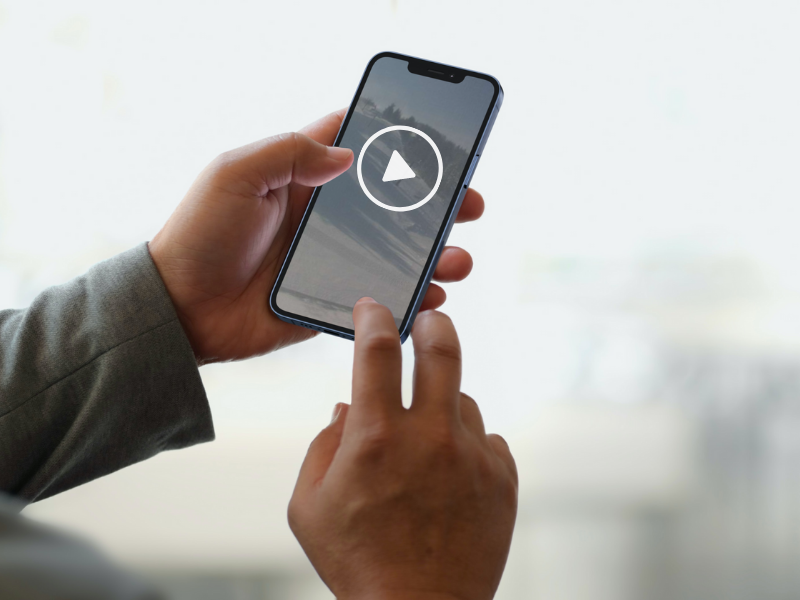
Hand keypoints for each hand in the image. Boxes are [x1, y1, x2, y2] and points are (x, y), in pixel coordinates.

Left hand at [148, 109, 484, 362]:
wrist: (182, 310)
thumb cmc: (200, 235)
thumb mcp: (234, 175)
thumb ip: (288, 153)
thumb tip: (347, 155)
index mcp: (301, 177)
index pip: (357, 147)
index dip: (396, 140)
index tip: (437, 143)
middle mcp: (323, 216)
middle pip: (393, 203)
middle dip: (436, 202)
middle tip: (469, 204)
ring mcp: (331, 259)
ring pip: (397, 251)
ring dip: (435, 252)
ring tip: (458, 258)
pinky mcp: (331, 298)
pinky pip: (381, 296)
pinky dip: (411, 297)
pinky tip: (432, 296)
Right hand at [288, 299, 517, 599]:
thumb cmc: (358, 561)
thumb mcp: (310, 506)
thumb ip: (322, 446)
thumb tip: (346, 407)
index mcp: (376, 439)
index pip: (377, 350)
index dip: (374, 317)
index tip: (373, 307)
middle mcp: (430, 438)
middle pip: (442, 350)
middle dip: (433, 323)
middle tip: (427, 320)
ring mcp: (472, 457)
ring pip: (463, 400)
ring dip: (443, 406)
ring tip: (426, 444)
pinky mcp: (502, 478)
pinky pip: (487, 439)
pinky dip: (466, 445)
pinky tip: (450, 474)